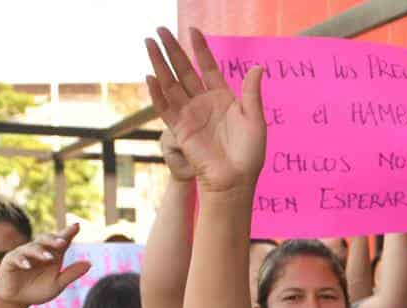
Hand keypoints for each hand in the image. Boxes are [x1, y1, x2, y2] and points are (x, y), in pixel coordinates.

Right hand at [0, 224, 89, 307]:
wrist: (16, 300)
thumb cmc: (37, 290)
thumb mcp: (57, 284)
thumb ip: (71, 274)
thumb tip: (89, 263)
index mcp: (52, 255)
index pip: (61, 241)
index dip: (68, 233)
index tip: (77, 226)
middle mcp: (38, 251)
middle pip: (46, 240)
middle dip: (54, 240)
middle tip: (63, 242)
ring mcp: (23, 254)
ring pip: (32, 248)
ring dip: (41, 252)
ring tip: (49, 258)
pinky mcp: (10, 261)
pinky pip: (17, 258)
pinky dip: (22, 261)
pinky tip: (28, 265)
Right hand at [144, 26, 267, 194]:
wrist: (235, 180)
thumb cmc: (249, 154)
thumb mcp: (255, 120)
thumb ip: (252, 93)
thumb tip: (257, 67)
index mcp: (222, 98)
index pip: (207, 67)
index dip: (200, 48)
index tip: (193, 29)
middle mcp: (203, 103)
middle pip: (184, 70)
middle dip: (173, 50)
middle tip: (161, 29)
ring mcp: (189, 115)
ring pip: (170, 84)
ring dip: (159, 64)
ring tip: (149, 43)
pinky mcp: (179, 129)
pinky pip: (165, 108)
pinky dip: (157, 93)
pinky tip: (149, 76)